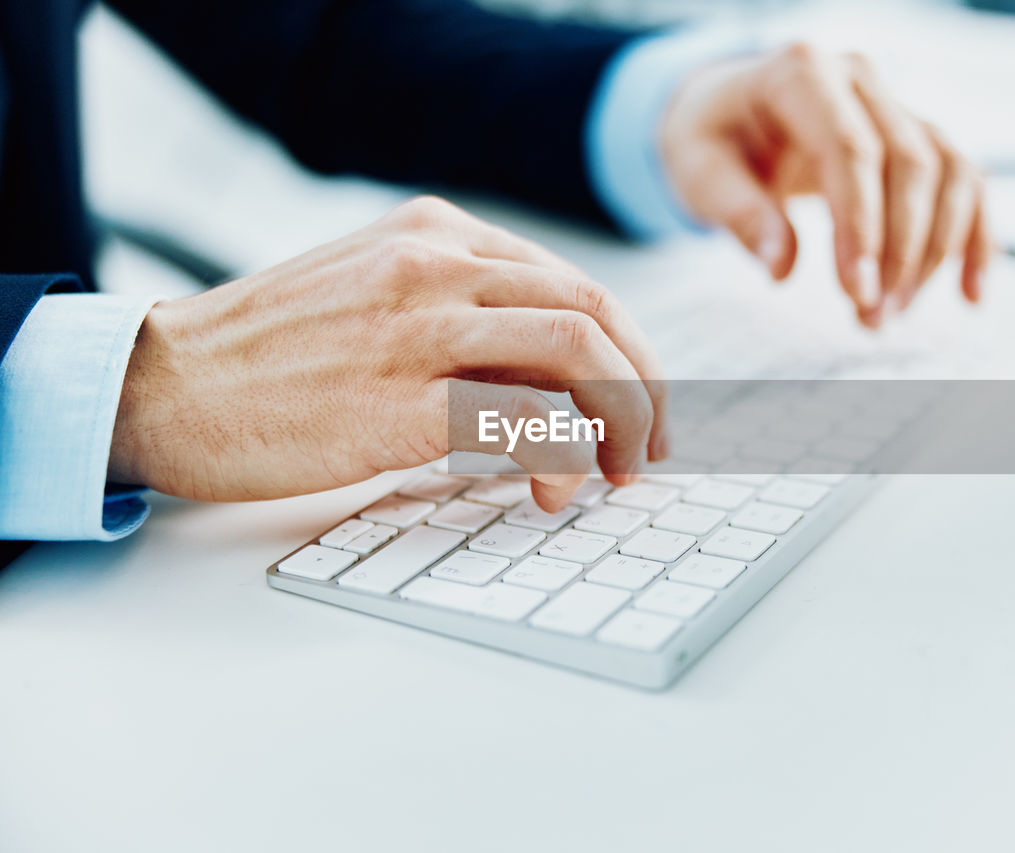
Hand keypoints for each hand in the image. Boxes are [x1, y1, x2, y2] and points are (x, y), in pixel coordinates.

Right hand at [108, 197, 667, 510]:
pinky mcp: (398, 400)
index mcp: (436, 233)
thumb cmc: (274, 355)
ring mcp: (417, 327)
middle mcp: (435, 264)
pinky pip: (523, 419)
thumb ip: (461, 316)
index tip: (638, 403)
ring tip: (613, 472)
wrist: (166, 385)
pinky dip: (563, 455)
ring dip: (620, 419)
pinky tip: (552, 486)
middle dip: (644, 386)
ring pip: (576, 352)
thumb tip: (557, 387)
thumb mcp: (374, 294)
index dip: (629, 351)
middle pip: (594, 312)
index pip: (574, 283)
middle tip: (647, 446)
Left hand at [660, 43, 995, 327]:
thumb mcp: (701, 172)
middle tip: (872, 315)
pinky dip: (975, 236)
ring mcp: (894, 101)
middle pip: (910, 162)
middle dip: (898, 250)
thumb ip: (740, 214)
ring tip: (893, 312)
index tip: (856, 291)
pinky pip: (966, 179)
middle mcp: (859, 77)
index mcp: (803, 74)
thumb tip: (780, 266)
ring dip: (934, 252)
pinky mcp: (915, 133)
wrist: (726, 109)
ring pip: (948, 172)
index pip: (853, 150)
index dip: (863, 226)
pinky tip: (970, 291)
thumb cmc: (711, 138)